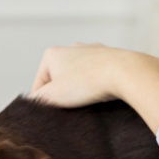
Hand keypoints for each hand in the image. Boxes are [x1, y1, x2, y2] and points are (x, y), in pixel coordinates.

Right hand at [28, 44, 158, 107]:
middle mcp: (71, 48)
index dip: (44, 102)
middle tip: (71, 108)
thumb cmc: (87, 83)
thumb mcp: (53, 96)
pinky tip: (102, 94)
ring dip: (80, 91)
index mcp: (52, 54)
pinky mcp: (110, 57)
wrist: (126, 72)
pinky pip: (96, 76)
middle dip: (63, 95)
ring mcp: (92, 51)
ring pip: (78, 78)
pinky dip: (96, 85)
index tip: (55, 111)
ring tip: (88, 102)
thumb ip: (36, 100)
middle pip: (58, 81)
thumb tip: (32, 102)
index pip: (38, 86)